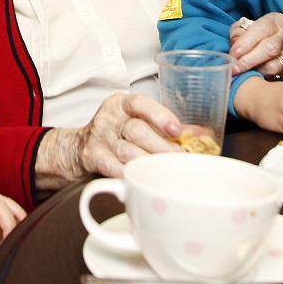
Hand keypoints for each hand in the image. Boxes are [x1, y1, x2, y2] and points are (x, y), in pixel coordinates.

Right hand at [36, 94, 181, 188]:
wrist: (79, 147)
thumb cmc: (117, 132)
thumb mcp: (137, 120)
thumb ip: (167, 126)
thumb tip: (203, 135)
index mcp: (121, 104)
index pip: (140, 104)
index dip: (160, 115)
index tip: (176, 129)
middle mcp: (109, 118)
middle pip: (136, 131)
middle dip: (162, 147)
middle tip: (180, 158)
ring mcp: (99, 138)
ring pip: (127, 152)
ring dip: (150, 164)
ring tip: (168, 171)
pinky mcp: (93, 158)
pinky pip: (114, 169)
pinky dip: (131, 175)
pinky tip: (144, 179)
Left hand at [228, 13, 282, 76]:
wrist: (282, 40)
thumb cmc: (259, 33)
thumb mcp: (248, 25)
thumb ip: (238, 31)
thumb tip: (235, 42)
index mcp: (276, 21)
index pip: (261, 30)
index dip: (245, 42)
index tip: (233, 53)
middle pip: (269, 48)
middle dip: (248, 60)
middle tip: (234, 68)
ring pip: (274, 66)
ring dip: (255, 70)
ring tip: (242, 72)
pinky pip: (275, 77)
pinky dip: (261, 78)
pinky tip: (252, 76)